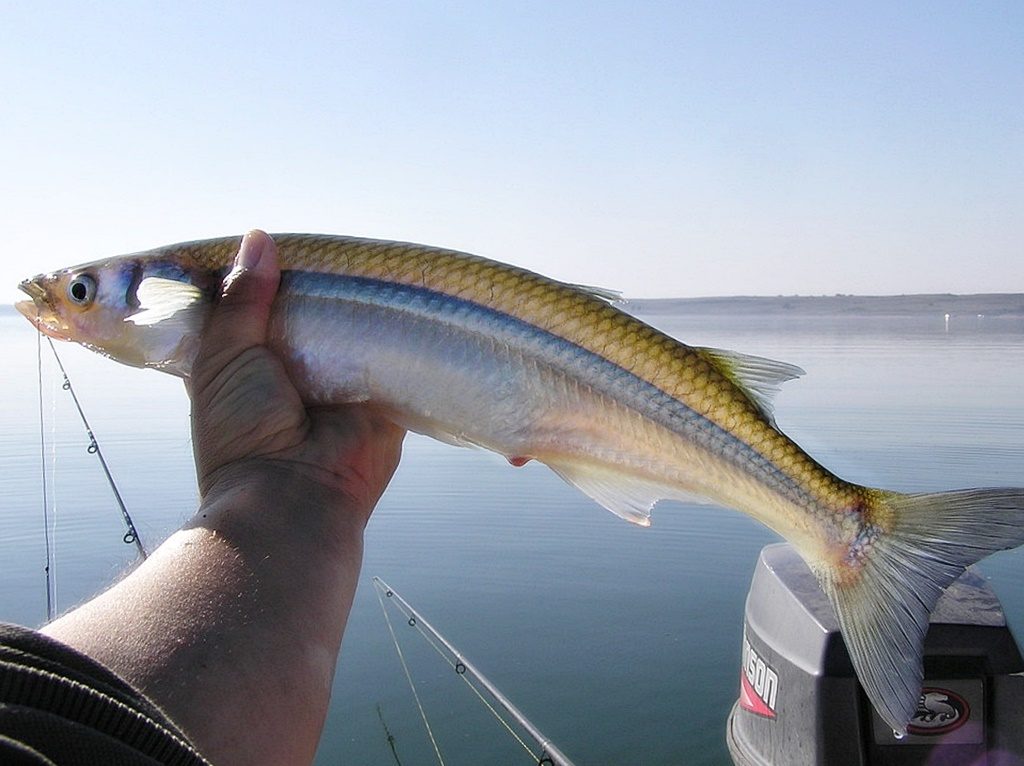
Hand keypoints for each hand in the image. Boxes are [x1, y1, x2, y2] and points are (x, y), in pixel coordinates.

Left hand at [187, 230, 404, 523]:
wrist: (294, 498)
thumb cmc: (243, 431)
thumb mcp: (225, 355)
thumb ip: (242, 299)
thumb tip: (259, 238)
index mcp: (248, 363)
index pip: (257, 308)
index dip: (267, 278)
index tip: (278, 241)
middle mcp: (297, 372)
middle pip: (311, 315)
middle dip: (321, 287)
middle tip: (336, 248)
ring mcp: (343, 385)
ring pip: (355, 332)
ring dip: (362, 307)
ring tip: (374, 262)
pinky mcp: (385, 399)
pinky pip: (396, 357)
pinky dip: (400, 334)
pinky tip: (409, 296)